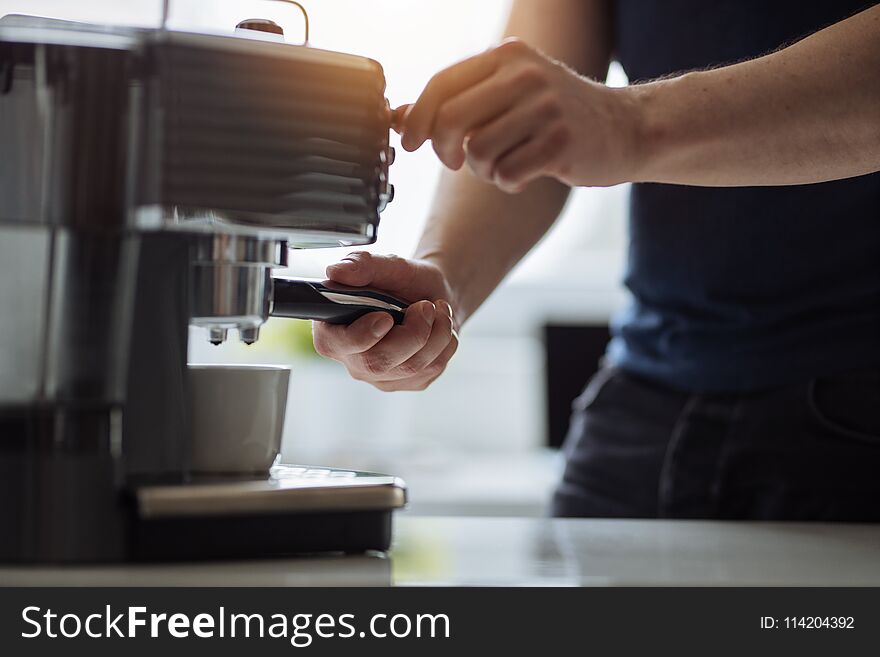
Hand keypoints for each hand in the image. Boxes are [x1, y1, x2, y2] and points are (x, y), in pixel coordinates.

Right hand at [311, 252, 458, 390]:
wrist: (430, 296)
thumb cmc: (401, 281)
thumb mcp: (385, 265)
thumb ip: (360, 265)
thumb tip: (336, 272)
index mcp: (333, 330)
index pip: (337, 344)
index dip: (361, 335)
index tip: (385, 317)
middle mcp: (353, 359)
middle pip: (378, 362)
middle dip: (412, 332)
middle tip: (426, 306)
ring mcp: (381, 376)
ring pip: (412, 367)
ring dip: (435, 332)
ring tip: (435, 308)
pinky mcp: (408, 382)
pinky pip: (431, 369)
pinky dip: (444, 342)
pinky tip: (438, 326)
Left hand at [396, 38, 638, 191]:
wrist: (624, 128)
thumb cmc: (552, 116)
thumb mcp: (505, 96)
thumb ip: (454, 102)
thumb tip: (395, 117)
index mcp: (507, 57)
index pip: (442, 84)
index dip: (417, 119)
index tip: (410, 144)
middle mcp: (525, 75)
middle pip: (452, 121)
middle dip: (445, 150)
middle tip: (458, 162)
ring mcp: (546, 107)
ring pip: (478, 153)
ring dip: (483, 171)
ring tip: (505, 164)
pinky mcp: (560, 141)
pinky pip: (506, 173)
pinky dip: (508, 182)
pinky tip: (526, 174)